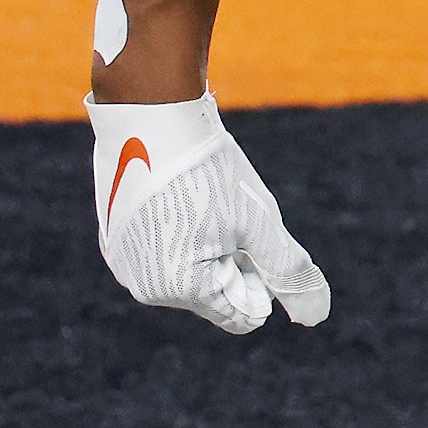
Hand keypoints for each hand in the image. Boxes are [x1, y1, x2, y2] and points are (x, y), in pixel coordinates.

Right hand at [87, 94, 328, 333]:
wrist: (151, 112)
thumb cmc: (209, 168)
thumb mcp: (259, 222)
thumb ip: (287, 272)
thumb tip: (314, 315)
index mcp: (181, 288)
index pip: (241, 315)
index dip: (258, 275)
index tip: (248, 231)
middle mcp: (144, 285)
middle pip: (212, 294)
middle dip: (229, 261)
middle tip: (224, 210)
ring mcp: (124, 261)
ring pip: (185, 272)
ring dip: (202, 246)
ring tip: (197, 197)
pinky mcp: (113, 238)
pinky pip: (157, 251)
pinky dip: (174, 231)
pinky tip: (174, 193)